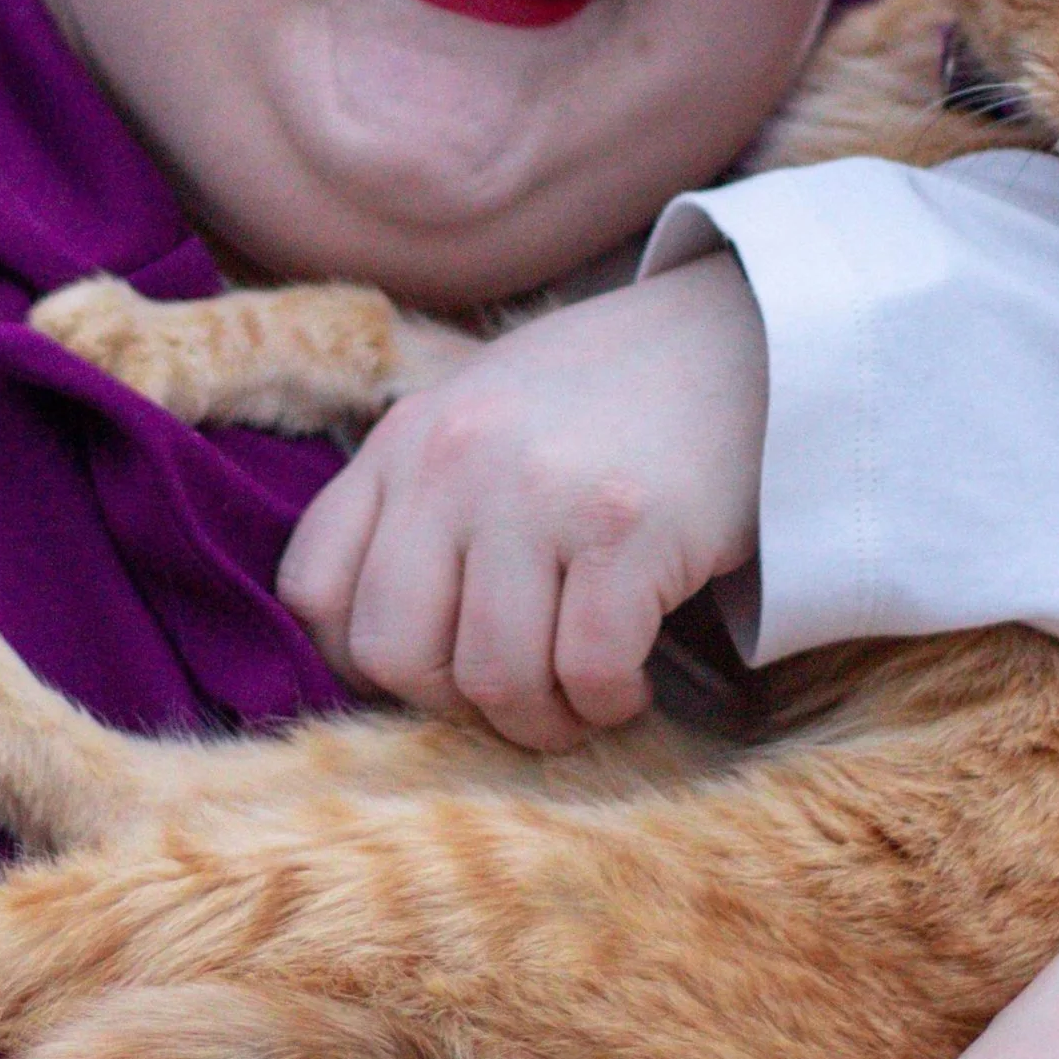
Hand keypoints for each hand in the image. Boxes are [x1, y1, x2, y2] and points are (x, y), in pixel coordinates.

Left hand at [275, 255, 766, 750]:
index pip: (311, 590)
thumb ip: (417, 502)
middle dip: (453, 707)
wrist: (746, 337)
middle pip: (392, 653)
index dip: (360, 663)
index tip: (431, 672)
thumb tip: (371, 649)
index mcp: (405, 440)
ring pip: (493, 678)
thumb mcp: (480, 416)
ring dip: (540, 721)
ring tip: (579, 702)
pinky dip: (606, 704)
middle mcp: (455, 462)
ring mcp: (538, 494)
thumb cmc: (610, 399)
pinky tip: (629, 684)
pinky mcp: (629, 528)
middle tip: (513, 699)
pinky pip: (587, 672)